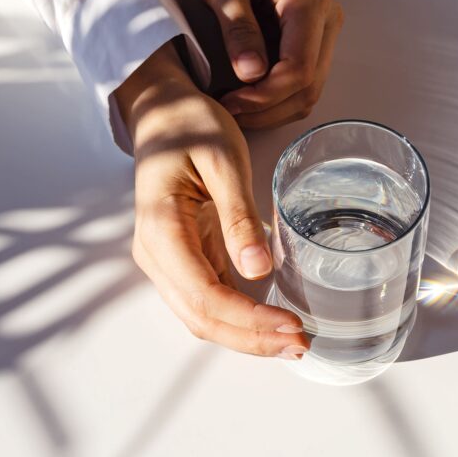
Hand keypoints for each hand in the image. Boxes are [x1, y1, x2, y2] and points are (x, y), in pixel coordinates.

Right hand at [114, 43, 308, 358]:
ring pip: (202, 317)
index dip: (248, 318)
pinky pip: (207, 300)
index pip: (205, 294)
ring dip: (245, 336)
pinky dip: (239, 318)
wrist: (162, 112)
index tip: (292, 326)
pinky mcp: (182, 258)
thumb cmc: (191, 126)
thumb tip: (257, 269)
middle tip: (301, 344)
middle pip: (201, 317)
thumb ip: (237, 215)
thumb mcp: (222, 160)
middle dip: (252, 339)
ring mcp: (166, 260)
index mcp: (161, 228)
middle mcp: (155, 254)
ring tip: (292, 341)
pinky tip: (271, 322)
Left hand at [192, 0, 342, 128]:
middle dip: (268, 109)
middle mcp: (326, 17)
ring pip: (310, 92)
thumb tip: (252, 73)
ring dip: (273, 110)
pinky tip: (247, 96)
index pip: (298, 67)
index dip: (265, 96)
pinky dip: (277, 100)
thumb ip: (236, 23)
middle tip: (226, 111)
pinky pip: (304, 83)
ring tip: (234, 107)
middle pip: (309, 86)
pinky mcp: (315, 41)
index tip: (228, 103)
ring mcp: (325, 31)